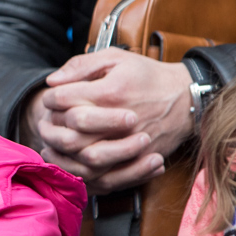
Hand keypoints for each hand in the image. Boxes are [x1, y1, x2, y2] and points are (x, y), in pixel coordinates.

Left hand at [26, 49, 192, 193]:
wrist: (187, 99)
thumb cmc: (149, 76)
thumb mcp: (116, 58)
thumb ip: (81, 65)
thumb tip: (52, 81)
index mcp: (111, 92)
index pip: (63, 99)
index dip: (50, 98)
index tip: (51, 98)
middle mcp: (120, 122)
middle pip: (70, 134)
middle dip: (51, 128)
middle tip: (48, 123)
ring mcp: (130, 145)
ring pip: (85, 160)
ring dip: (64, 154)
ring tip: (55, 144)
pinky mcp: (139, 161)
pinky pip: (106, 178)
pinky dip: (86, 174)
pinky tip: (73, 162)